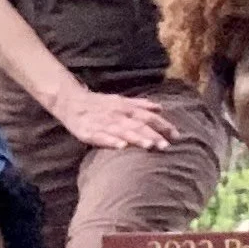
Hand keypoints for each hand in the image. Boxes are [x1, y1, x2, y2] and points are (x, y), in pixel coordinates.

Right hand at [50, 86, 177, 151]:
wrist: (71, 101)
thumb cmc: (98, 104)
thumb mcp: (120, 100)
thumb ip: (140, 105)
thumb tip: (161, 108)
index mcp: (125, 107)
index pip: (148, 116)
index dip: (163, 125)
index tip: (177, 136)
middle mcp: (116, 115)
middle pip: (138, 125)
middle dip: (153, 135)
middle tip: (166, 146)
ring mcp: (102, 123)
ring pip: (122, 131)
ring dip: (136, 138)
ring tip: (149, 146)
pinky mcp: (88, 132)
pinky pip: (101, 137)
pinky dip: (111, 141)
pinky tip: (121, 147)